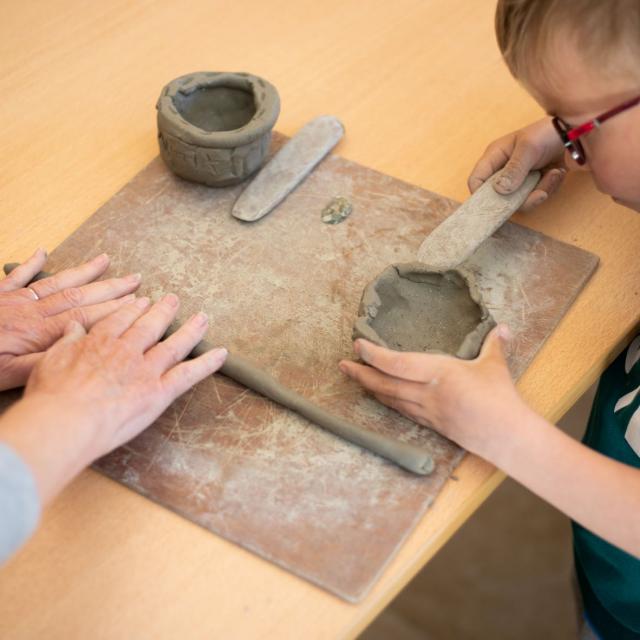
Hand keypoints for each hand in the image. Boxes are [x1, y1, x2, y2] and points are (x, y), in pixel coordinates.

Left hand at [0, 249, 140, 390]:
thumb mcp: (6, 376)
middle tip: (136, 280)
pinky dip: (31, 263)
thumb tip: (78, 355)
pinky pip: (16, 275)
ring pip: (57, 282)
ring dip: (84, 272)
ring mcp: (13, 299)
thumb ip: (43, 364)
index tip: (139, 303)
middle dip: (111, 288)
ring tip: (106, 260)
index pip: (87, 317)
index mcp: (39, 332)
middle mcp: (31, 310)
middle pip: (79, 295)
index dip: (115, 309)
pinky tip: (44, 252)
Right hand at [23, 294, 226, 458]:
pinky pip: (188, 375)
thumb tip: (74, 328)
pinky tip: (221, 354)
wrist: (66, 420)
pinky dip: (207, 364)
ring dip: (191, 329)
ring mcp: (146, 370)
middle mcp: (127, 351)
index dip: (133, 309)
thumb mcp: (50, 360)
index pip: (120, 320)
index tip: (141, 301)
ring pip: (174, 345)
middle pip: (149, 326)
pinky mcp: (159, 392)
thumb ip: (67, 342)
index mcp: (100, 342)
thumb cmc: (52, 395)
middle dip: (163, 311)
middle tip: (174, 299)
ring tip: (203, 317)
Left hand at [339, 325, 526, 457]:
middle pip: (385, 384)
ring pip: (390, 399)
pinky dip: (388, 401)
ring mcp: (427, 411)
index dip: (374, 355)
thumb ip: (494, 344)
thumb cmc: (500, 398)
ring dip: (370, 388)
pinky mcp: (432, 424)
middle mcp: (426, 393)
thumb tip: (503, 327)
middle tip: (342, 365)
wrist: (505, 436)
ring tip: (355, 378)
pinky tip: (381, 398)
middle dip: (361, 374)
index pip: (397, 363)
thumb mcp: (495, 366)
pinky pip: (403, 410)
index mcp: (439, 373)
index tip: (357, 345)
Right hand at [468, 118, 566, 210]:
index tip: (496, 204)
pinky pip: (535, 197)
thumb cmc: (548, 132)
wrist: (577, 132)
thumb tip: (499, 190)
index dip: (480, 195)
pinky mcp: (534, 184)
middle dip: (519, 198)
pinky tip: (557, 173)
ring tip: (553, 174)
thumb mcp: (529, 148)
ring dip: (539, 191)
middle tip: (537, 193)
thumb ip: (514, 170)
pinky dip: (549, 188)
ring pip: (519, 201)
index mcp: (495, 157)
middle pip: (498, 197)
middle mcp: (504, 170)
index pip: (476, 181)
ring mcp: (519, 179)